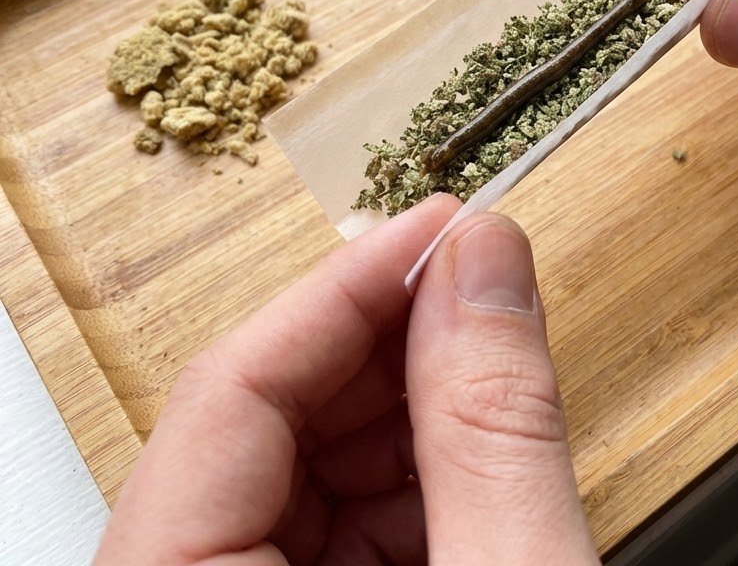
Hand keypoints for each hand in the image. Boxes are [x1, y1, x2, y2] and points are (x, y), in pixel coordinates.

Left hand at [94, 194, 597, 564]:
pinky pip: (331, 525)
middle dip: (391, 342)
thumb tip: (486, 259)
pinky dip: (414, 478)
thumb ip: (493, 426)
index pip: (230, 390)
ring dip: (411, 409)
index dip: (347, 286)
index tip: (439, 226)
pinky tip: (477, 460)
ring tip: (494, 373)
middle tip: (482, 286)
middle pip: (263, 420)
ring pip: (303, 467)